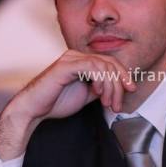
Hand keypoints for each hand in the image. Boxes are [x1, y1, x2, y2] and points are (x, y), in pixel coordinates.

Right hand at [0, 50, 135, 159]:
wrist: (33, 110)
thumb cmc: (56, 102)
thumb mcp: (86, 95)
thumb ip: (100, 88)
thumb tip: (117, 87)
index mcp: (81, 61)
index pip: (109, 62)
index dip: (123, 75)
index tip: (131, 89)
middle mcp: (76, 56)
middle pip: (109, 62)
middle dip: (119, 83)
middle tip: (119, 103)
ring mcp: (70, 58)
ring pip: (103, 65)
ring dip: (110, 86)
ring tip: (108, 103)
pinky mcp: (66, 65)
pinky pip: (91, 66)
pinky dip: (100, 79)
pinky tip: (98, 92)